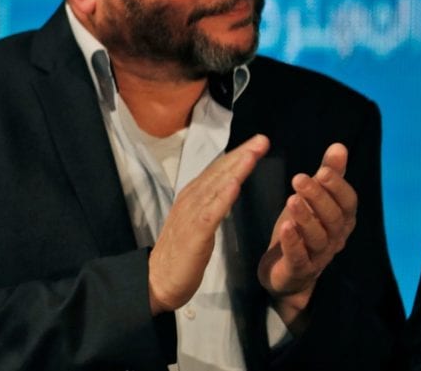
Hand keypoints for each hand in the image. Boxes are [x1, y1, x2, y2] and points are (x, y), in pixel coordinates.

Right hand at [148, 134, 268, 313]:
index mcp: (192, 197)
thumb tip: (226, 188)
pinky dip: (223, 197)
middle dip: (241, 155)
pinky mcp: (194, 233)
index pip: (218, 171)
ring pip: (216, 187)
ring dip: (235, 169)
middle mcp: (190, 200)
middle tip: (262, 139)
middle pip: (218, 172)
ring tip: (252, 154)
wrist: (157, 280)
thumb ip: (210, 205)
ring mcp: (191, 215)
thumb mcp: (198, 224)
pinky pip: (211, 212)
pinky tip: (235, 185)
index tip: (258, 143)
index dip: (238, 156)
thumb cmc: (181, 255)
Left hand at [258, 143, 355, 322]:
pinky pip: (299, 256)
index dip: (337, 187)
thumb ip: (328, 175)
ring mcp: (318, 256)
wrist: (287, 274)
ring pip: (317, 237)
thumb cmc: (301, 230)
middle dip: (318, 197)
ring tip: (291, 199)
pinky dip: (293, 242)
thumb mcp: (313, 200)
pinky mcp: (298, 269)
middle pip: (333, 218)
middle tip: (300, 178)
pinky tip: (284, 227)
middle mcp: (335, 238)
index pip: (347, 202)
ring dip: (305, 217)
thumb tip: (339, 146)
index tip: (323, 170)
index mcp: (340, 220)